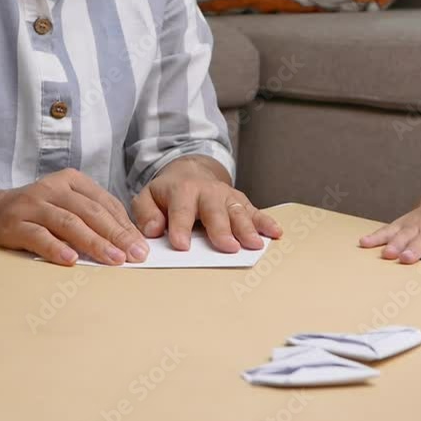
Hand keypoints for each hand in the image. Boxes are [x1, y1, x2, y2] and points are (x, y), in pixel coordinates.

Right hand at [0, 169, 149, 265]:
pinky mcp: (13, 224)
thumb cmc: (39, 214)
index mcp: (71, 181)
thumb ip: (94, 218)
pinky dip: (56, 248)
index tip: (141, 247)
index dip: (125, 226)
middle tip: (135, 255)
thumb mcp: (68, 206)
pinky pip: (38, 236)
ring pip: (68, 223)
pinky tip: (72, 260)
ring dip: (94, 243)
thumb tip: (130, 242)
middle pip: (90, 212)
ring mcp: (31, 205)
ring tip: (113, 260)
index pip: (105, 203)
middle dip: (116, 235)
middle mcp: (52, 188)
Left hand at [131, 156, 281, 251]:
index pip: (181, 210)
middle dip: (221, 229)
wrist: (190, 173)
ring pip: (238, 211)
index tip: (181, 246)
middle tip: (228, 247)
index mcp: (182, 191)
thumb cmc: (168, 193)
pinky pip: (255, 212)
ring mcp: (227, 197)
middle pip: (215, 211)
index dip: (180, 227)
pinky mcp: (242, 203)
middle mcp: (208, 192)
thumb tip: (153, 230)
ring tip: (253, 244)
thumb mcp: (147, 198)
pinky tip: (275, 233)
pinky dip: (266, 222)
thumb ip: (146, 213)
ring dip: (247, 228)